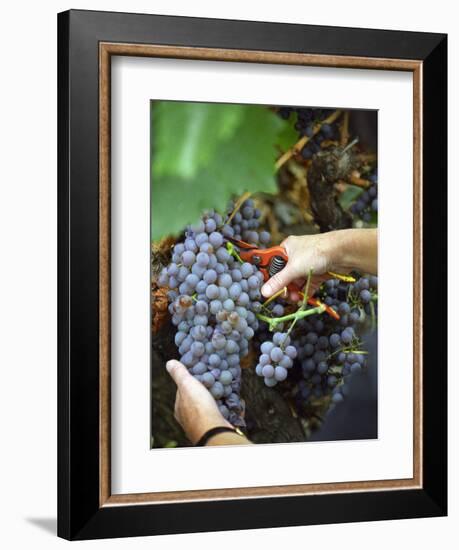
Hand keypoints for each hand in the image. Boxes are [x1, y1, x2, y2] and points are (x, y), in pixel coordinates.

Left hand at [166, 360, 231, 443]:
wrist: (215, 430)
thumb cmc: (199, 408)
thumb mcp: (187, 384)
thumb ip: (179, 373)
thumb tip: (170, 363)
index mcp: (181, 408)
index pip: (183, 390)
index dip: (191, 380)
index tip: (200, 371)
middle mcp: (191, 418)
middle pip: (200, 398)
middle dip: (209, 388)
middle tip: (217, 377)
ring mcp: (206, 422)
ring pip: (214, 406)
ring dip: (222, 397)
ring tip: (228, 386)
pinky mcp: (219, 426)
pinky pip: (227, 413)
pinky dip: (232, 406)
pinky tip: (237, 401)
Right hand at [260, 229, 376, 299]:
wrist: (343, 252)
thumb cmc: (317, 252)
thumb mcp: (294, 268)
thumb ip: (279, 281)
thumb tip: (264, 292)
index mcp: (286, 249)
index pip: (273, 264)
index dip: (270, 277)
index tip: (268, 289)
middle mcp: (295, 256)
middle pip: (284, 276)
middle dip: (284, 288)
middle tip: (285, 296)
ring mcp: (307, 265)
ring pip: (296, 282)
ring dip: (294, 292)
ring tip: (295, 299)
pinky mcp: (317, 273)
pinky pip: (307, 285)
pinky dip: (304, 293)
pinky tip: (302, 299)